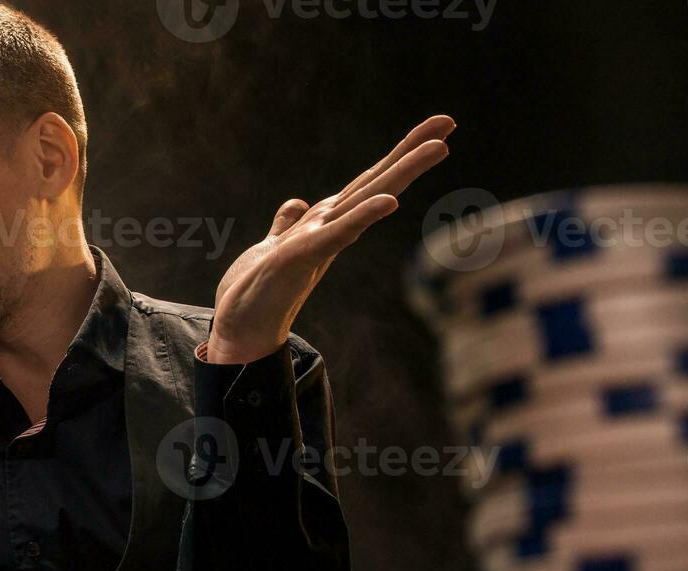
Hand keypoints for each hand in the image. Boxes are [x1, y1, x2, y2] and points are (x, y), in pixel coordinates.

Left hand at [209, 115, 455, 363]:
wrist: (238, 331)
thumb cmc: (258, 293)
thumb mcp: (272, 247)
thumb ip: (286, 225)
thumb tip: (296, 203)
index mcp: (325, 222)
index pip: (366, 183)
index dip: (395, 156)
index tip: (432, 130)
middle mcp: (329, 228)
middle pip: (376, 182)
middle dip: (411, 152)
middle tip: (449, 121)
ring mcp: (319, 242)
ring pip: (366, 199)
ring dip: (402, 172)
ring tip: (439, 147)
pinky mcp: (302, 258)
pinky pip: (338, 233)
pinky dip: (364, 216)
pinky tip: (391, 202)